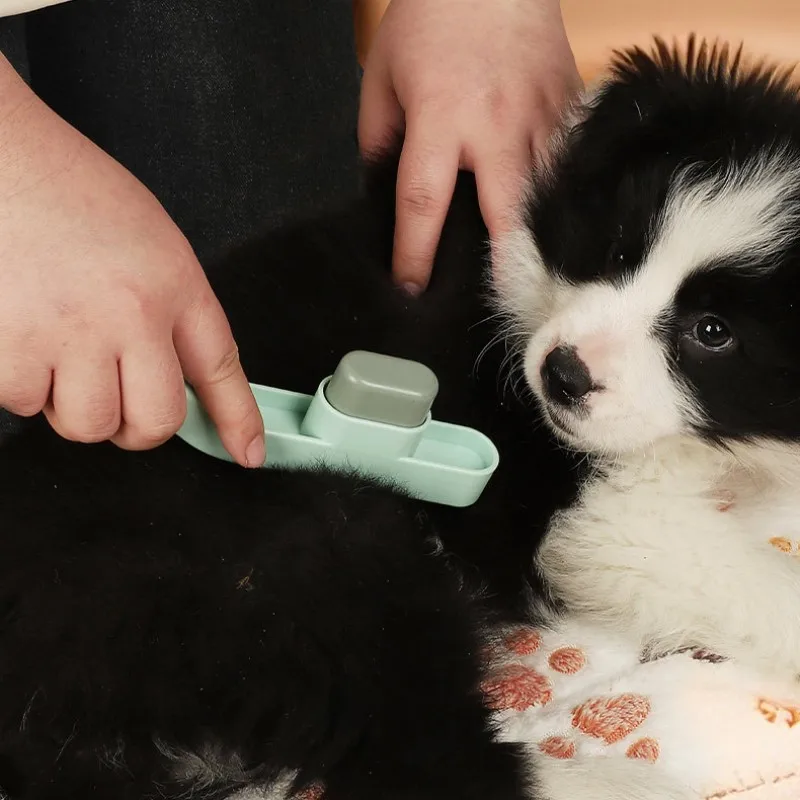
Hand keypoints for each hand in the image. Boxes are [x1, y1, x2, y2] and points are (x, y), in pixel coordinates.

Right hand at [0, 56, 263, 466]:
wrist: (0, 156)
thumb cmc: (70, 192)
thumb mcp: (151, 243)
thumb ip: (171, 310)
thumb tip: (175, 371)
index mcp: (174, 284)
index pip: (220, 368)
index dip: (238, 419)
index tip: (248, 450)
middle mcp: (132, 314)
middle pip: (155, 422)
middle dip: (137, 426)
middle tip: (118, 399)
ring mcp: (72, 333)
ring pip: (88, 424)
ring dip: (72, 403)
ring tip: (59, 351)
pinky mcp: (12, 346)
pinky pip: (24, 404)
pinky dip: (21, 384)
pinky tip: (21, 337)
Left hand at [359, 0, 580, 292]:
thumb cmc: (431, 17)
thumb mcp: (382, 76)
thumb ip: (379, 140)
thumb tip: (385, 193)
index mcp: (440, 119)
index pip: (422, 203)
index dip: (414, 253)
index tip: (410, 286)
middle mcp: (495, 125)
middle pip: (504, 214)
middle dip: (501, 266)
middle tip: (498, 304)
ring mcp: (542, 115)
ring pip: (547, 195)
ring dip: (539, 238)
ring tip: (536, 277)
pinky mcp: (571, 105)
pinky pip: (571, 163)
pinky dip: (564, 196)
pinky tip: (564, 222)